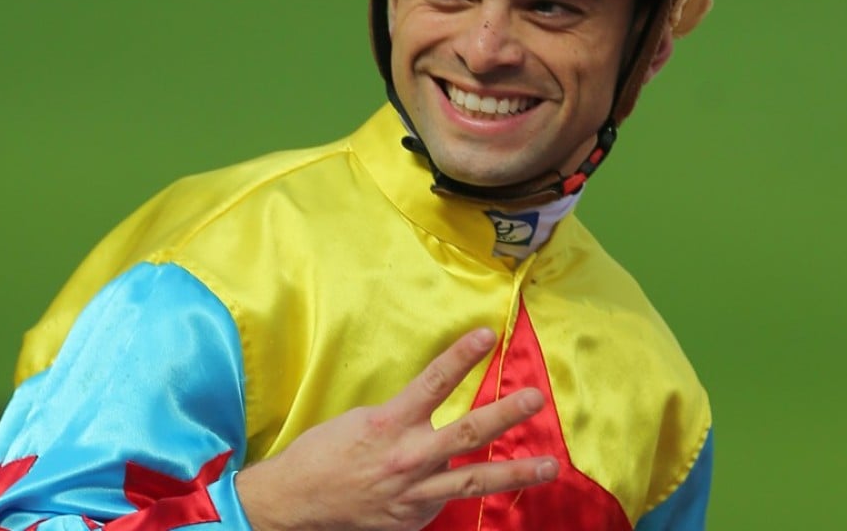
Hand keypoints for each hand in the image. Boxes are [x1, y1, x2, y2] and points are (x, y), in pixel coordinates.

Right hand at [235, 327, 557, 530]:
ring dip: (517, 473)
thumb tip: (433, 416)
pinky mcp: (413, 520)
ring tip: (551, 464)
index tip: (486, 334)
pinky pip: (445, 502)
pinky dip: (460, 491)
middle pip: (469, 433)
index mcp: (390, 422)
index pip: (434, 382)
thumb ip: (404, 419)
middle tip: (536, 398)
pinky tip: (482, 487)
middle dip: (507, 414)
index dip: (461, 356)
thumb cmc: (324, 453)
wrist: (295, 503)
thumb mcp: (362, 420)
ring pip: (475, 481)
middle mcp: (407, 457)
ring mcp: (414, 494)